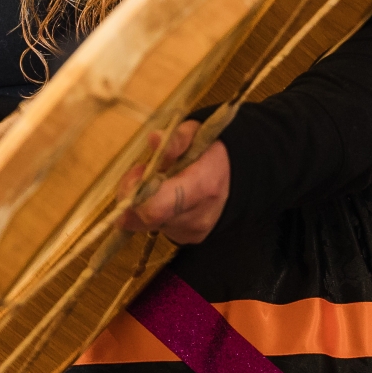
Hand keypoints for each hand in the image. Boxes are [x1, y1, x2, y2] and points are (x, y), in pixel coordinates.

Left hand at [121, 121, 230, 244]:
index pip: (155, 208)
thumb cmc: (211, 151)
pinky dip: (154, 212)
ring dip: (143, 203)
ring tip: (157, 182)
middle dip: (135, 196)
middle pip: (146, 219)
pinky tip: (165, 196)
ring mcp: (193, 231)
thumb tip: (154, 139)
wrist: (237, 176)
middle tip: (143, 173)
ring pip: (148, 224)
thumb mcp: (196, 134)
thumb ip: (175, 139)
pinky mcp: (189, 238)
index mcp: (202, 187)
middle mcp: (198, 217)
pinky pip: (158, 228)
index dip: (135, 194)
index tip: (138, 172)